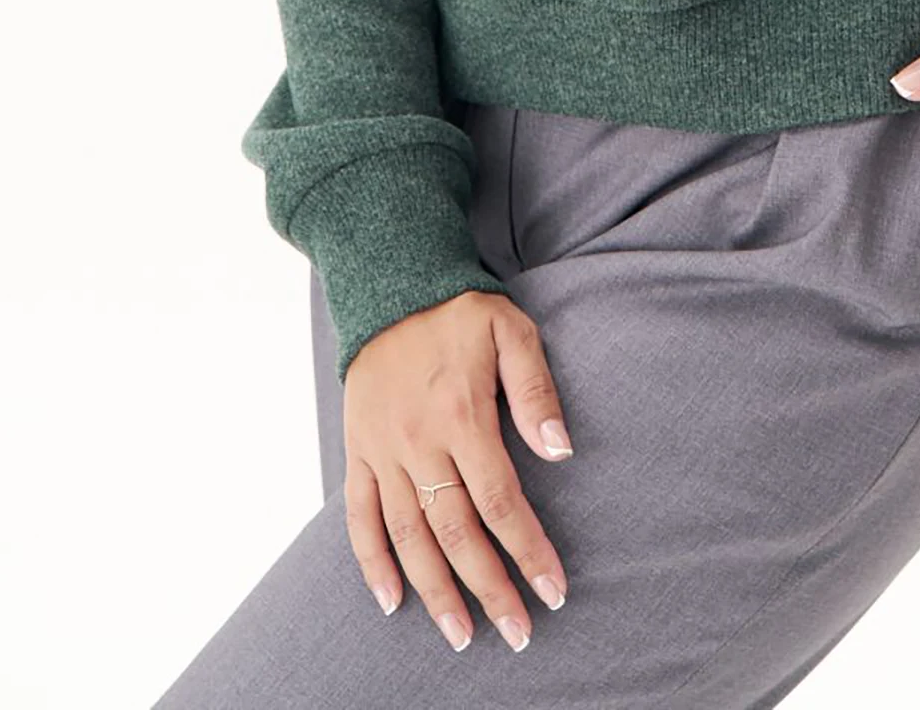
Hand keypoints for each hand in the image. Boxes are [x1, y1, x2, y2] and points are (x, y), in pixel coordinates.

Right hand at [342, 289, 574, 656]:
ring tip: (461, 635)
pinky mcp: (358, 451)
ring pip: (408, 537)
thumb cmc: (459, 311)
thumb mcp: (511, 331)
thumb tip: (561, 451)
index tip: (552, 592)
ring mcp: (383, 451)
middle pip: (456, 533)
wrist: (390, 284)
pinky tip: (392, 600)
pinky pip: (359, 517)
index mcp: (463, 416)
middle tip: (516, 634)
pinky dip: (372, 562)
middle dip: (489, 589)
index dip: (528, 552)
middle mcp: (419, 443)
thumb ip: (536, 391)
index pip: (501, 502)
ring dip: (435, 591)